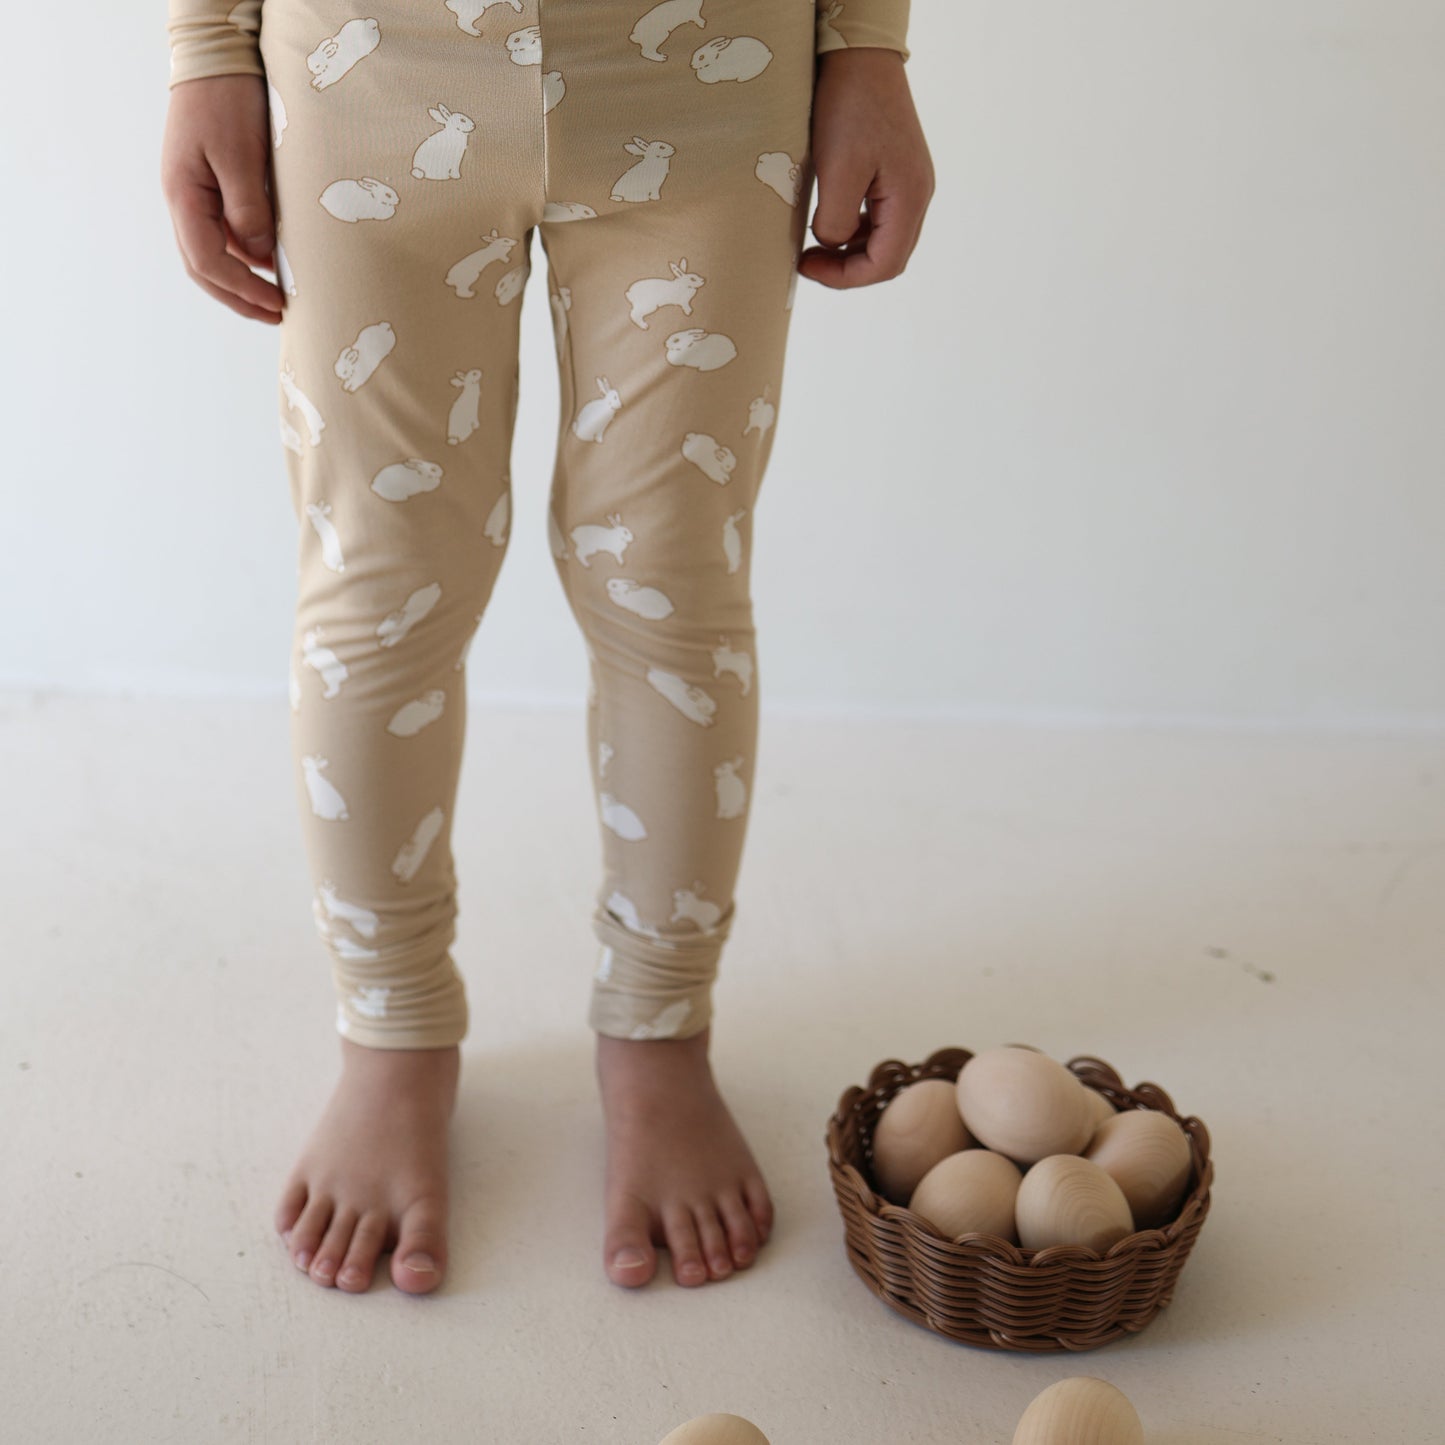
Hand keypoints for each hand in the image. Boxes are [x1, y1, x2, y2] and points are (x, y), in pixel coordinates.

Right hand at [160, 74, 283, 322]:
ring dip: (246, 278)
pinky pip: (228, 232)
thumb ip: (249, 208)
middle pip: (205, 267)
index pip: (206, 261)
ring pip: (216, 253)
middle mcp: (184, 201)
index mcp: (183, 195)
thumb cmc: (226, 99)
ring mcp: (197, 195)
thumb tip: (261, 255)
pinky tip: (276, 261)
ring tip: (281, 295)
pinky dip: (250, 253)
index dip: (242, 290)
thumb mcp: (241, 154)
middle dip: (239, 297)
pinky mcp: (213, 187)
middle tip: (278, 315)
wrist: (218, 57)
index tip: (276, 305)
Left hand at [800, 48, 934, 288]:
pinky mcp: (894, 172)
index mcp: (910, 198)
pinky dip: (852, 229)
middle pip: (888, 256)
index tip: (808, 266)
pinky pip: (877, 217)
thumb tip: (832, 243)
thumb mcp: (838, 169)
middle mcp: (917, 195)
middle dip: (847, 268)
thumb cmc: (850, 107)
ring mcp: (908, 183)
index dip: (846, 277)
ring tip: (814, 244)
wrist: (860, 56)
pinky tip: (827, 219)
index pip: (885, 265)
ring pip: (882, 239)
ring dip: (849, 250)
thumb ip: (836, 220)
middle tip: (807, 260)